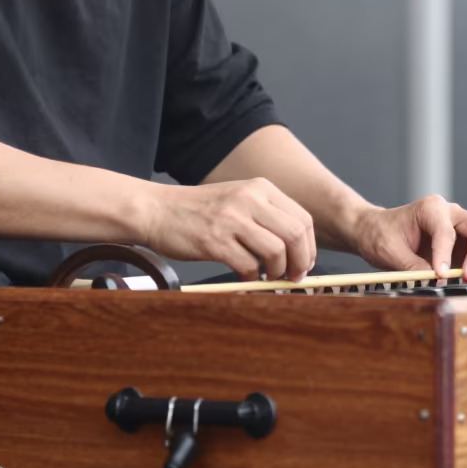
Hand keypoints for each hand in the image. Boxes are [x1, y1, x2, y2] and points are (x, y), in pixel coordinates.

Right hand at [143, 178, 316, 280]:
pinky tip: (245, 277)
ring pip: (276, 251)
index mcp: (261, 188)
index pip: (303, 219)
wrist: (157, 210)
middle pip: (296, 235)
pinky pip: (248, 265)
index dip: (309, 247)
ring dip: (277, 272)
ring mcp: (231, 219)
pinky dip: (251, 277)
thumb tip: (298, 250)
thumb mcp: (239, 199)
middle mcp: (249, 199)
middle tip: (294, 278)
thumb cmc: (200, 210)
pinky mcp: (214, 241)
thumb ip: (267, 217)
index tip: (305, 264)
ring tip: (268, 279)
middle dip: (300, 262)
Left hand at [351, 195, 466, 282]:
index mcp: (431, 208)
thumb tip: (436, 282)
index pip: (446, 230)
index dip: (445, 254)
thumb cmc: (381, 235)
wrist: (376, 232)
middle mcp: (452, 214)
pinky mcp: (466, 245)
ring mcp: (462, 228)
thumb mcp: (390, 253)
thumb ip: (413, 267)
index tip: (441, 275)